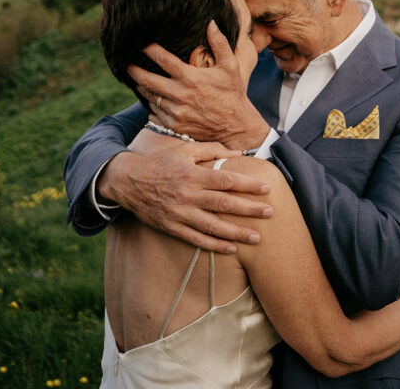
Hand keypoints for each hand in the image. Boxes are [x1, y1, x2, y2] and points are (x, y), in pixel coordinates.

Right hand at [97, 137, 273, 252]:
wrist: (129, 181)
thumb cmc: (162, 162)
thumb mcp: (185, 150)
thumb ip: (212, 150)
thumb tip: (238, 153)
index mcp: (193, 174)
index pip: (226, 179)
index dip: (247, 184)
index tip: (267, 187)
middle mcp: (188, 195)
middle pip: (224, 204)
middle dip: (249, 209)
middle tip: (270, 212)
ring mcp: (179, 213)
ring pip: (213, 226)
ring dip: (236, 233)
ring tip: (257, 238)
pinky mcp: (172, 227)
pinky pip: (196, 239)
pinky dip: (214, 246)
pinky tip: (231, 249)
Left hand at [128, 23, 270, 148]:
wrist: (235, 126)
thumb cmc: (233, 93)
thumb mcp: (230, 66)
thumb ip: (220, 43)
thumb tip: (211, 23)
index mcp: (190, 77)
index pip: (163, 59)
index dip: (149, 49)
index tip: (141, 43)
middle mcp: (179, 95)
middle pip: (147, 80)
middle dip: (134, 70)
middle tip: (127, 64)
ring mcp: (175, 112)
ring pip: (150, 97)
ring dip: (142, 88)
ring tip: (137, 80)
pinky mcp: (174, 125)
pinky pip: (155, 113)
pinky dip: (151, 105)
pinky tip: (151, 99)